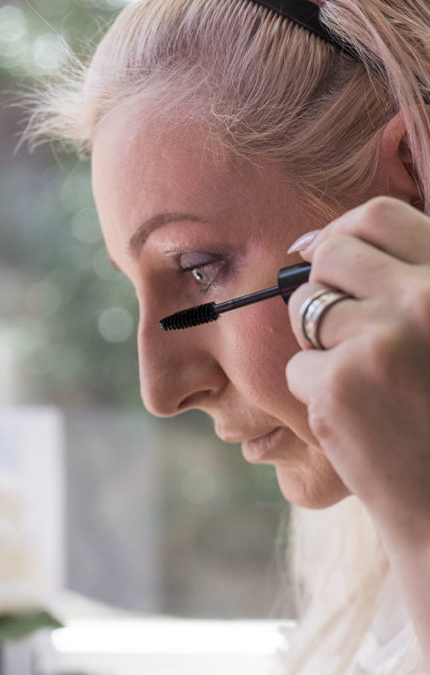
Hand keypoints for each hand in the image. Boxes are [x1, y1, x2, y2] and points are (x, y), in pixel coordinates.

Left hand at [285, 196, 429, 549]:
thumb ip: (409, 283)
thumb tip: (320, 241)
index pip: (378, 217)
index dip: (342, 235)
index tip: (325, 257)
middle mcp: (425, 297)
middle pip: (331, 253)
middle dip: (321, 285)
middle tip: (339, 327)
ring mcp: (380, 339)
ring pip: (304, 309)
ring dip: (318, 341)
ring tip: (362, 381)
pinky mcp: (337, 382)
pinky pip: (298, 364)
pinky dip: (317, 391)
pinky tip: (358, 416)